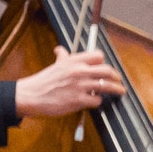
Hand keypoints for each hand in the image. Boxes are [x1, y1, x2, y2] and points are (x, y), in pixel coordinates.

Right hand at [12, 46, 128, 119]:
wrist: (32, 95)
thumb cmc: (43, 81)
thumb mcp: (55, 65)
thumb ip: (61, 56)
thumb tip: (59, 50)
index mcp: (74, 60)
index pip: (98, 56)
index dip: (104, 63)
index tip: (107, 68)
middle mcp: (79, 71)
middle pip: (107, 70)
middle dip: (116, 76)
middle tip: (119, 81)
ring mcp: (80, 86)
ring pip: (107, 85)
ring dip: (116, 89)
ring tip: (120, 91)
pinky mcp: (79, 100)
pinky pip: (97, 100)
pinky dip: (98, 101)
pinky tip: (96, 102)